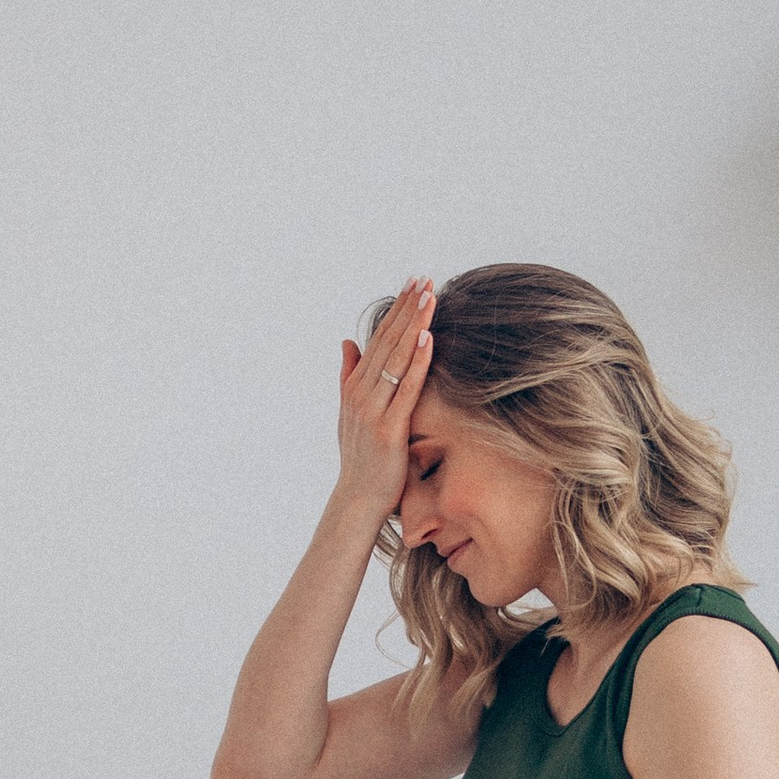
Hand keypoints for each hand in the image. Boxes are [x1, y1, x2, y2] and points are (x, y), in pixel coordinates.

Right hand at [335, 278, 435, 522]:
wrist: (357, 500)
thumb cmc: (361, 460)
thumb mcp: (350, 413)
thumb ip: (349, 376)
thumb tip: (348, 341)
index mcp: (355, 388)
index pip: (378, 339)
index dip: (397, 310)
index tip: (412, 284)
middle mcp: (361, 394)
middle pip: (387, 342)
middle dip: (407, 309)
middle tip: (424, 278)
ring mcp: (374, 411)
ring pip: (396, 359)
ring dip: (414, 325)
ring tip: (429, 297)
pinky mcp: (388, 429)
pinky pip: (406, 389)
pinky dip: (417, 363)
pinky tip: (428, 339)